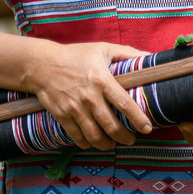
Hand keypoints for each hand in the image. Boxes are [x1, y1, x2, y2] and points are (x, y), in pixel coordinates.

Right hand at [23, 41, 151, 149]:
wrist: (41, 64)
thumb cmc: (76, 55)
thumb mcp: (103, 49)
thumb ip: (128, 54)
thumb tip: (151, 58)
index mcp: (102, 81)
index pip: (125, 104)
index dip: (138, 119)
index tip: (147, 128)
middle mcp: (89, 97)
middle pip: (111, 126)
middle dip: (124, 137)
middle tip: (131, 140)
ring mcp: (74, 108)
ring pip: (94, 135)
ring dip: (106, 144)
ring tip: (113, 144)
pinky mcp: (62, 115)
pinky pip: (76, 136)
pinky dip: (87, 143)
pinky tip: (93, 142)